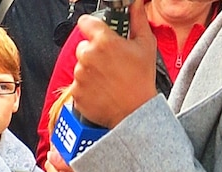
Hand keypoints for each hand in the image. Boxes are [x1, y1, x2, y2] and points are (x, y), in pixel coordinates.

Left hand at [71, 0, 157, 127]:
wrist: (134, 111)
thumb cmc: (141, 80)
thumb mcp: (146, 45)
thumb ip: (137, 21)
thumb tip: (134, 6)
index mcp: (104, 41)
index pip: (86, 22)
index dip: (91, 25)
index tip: (94, 28)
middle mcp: (88, 56)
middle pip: (83, 46)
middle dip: (94, 52)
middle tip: (110, 62)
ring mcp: (80, 75)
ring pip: (80, 66)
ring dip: (90, 70)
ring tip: (108, 78)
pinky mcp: (76, 92)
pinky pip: (78, 84)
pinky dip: (87, 87)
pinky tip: (102, 89)